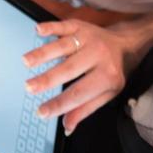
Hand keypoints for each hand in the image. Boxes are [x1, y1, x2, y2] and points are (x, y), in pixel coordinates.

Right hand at [22, 14, 152, 133]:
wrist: (126, 43)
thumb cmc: (113, 72)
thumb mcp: (106, 94)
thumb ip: (85, 109)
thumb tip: (67, 127)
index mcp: (106, 76)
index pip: (78, 94)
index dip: (59, 104)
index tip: (41, 112)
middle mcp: (98, 56)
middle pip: (69, 69)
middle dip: (47, 79)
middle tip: (29, 87)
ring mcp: (88, 38)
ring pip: (63, 46)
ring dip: (43, 53)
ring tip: (26, 61)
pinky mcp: (80, 26)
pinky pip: (63, 26)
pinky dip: (50, 27)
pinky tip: (38, 31)